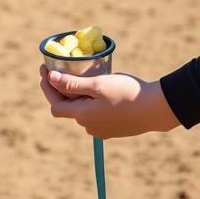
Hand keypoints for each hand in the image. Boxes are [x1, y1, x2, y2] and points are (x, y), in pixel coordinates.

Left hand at [38, 66, 179, 138]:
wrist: (155, 109)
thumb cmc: (126, 93)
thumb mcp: (97, 84)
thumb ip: (72, 84)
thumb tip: (50, 79)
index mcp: (83, 116)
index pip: (55, 105)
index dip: (47, 87)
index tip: (44, 68)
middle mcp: (90, 127)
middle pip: (67, 108)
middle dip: (60, 89)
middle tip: (58, 67)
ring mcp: (102, 130)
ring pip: (81, 110)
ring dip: (75, 95)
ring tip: (78, 75)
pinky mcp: (113, 129)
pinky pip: (93, 114)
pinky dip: (89, 101)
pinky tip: (95, 88)